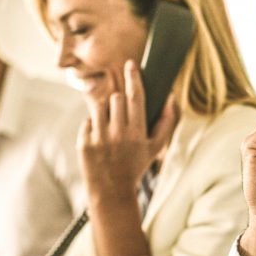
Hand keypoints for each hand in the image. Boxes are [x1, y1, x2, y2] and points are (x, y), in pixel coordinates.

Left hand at [78, 59, 177, 203]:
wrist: (111, 191)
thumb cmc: (135, 167)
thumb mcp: (155, 148)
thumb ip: (166, 123)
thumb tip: (171, 99)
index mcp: (137, 133)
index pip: (135, 97)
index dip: (133, 77)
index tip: (130, 64)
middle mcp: (118, 134)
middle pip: (117, 98)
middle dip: (119, 102)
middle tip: (121, 116)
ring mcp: (99, 138)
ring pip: (100, 107)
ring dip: (106, 112)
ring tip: (110, 128)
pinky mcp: (84, 143)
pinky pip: (87, 121)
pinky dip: (93, 127)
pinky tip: (99, 141)